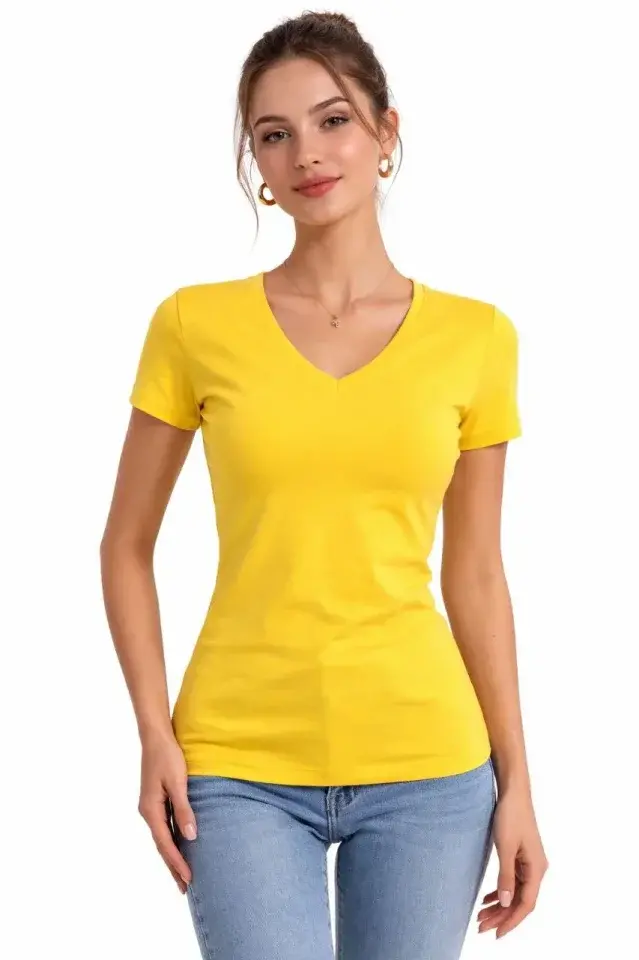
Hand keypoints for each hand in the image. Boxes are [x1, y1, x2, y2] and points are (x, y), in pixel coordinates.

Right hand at [137, 731, 197, 894]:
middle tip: (185, 889)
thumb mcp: (178, 782)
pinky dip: (172, 840)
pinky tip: (180, 846)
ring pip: (163, 837)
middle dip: (173, 867)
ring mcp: (151, 807)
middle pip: (162, 845)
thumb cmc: (168, 756)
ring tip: (183, 875)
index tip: (188, 880)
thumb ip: (184, 809)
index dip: (177, 863)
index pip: (165, 844)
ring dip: (172, 856)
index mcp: (151, 810)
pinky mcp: (156, 801)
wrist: (156, 736)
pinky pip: (165, 827)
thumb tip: (190, 836)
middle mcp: (148, 812)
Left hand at [478, 786, 548, 938]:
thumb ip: (505, 876)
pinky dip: (501, 891)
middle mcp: (536, 869)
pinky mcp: (521, 856)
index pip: (526, 904)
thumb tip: (505, 903)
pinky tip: (488, 899)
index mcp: (536, 869)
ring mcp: (529, 863)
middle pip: (520, 901)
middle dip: (501, 916)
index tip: (496, 934)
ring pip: (515, 892)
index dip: (511, 921)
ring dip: (500, 905)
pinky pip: (513, 881)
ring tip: (481, 916)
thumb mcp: (505, 847)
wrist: (514, 791)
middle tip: (481, 927)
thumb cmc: (511, 815)